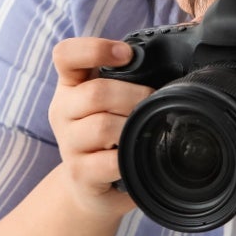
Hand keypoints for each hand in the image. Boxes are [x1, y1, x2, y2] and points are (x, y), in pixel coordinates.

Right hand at [48, 37, 151, 218]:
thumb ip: (126, 80)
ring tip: (144, 130)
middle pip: (95, 93)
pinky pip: (109, 161)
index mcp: (70, 86)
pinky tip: (137, 156)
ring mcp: (68, 143)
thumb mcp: (109, 102)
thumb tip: (173, 67)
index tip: (127, 54)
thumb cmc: (107, 136)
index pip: (66, 55)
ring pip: (102, 126)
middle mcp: (62, 111)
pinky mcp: (80, 173)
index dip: (95, 49)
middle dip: (134, 96)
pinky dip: (128, 157)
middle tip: (152, 103)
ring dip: (132, 126)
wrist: (90, 186)